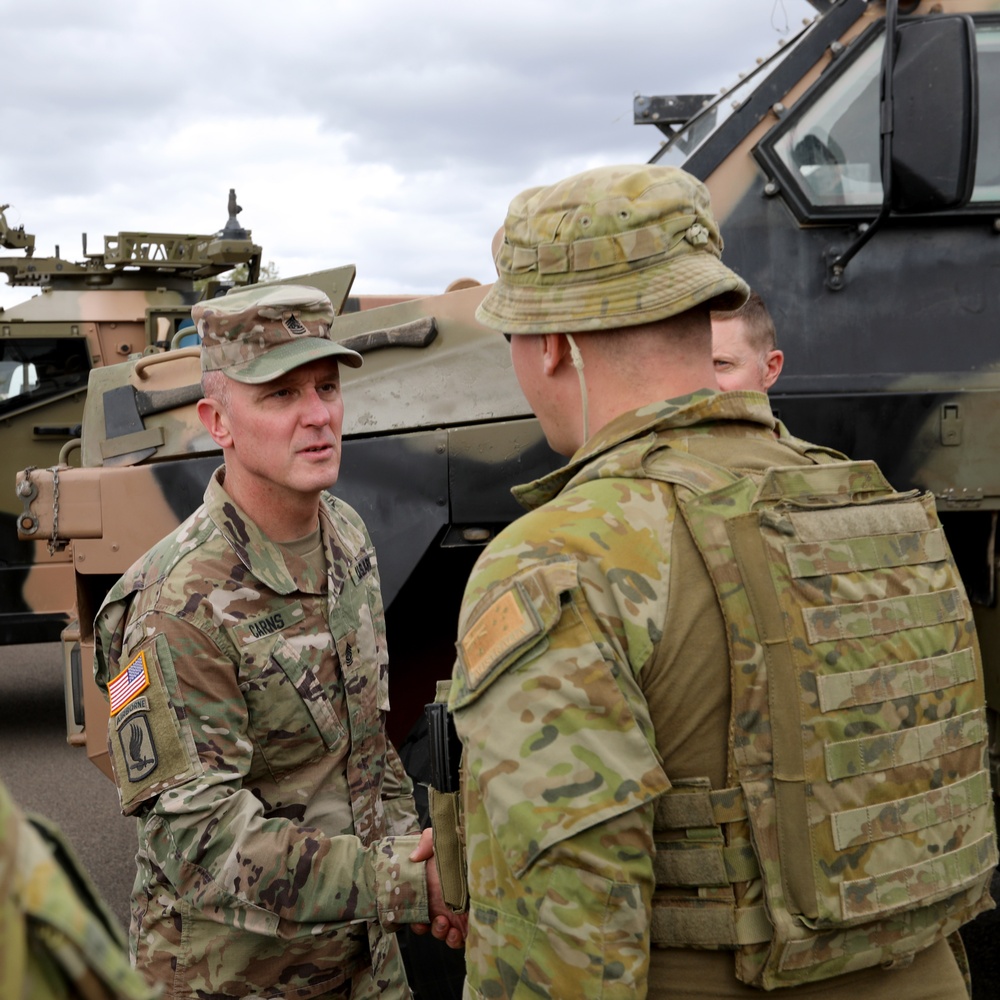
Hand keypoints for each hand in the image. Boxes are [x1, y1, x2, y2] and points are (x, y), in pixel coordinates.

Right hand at [409, 827, 467, 948]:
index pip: (416, 906)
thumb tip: (414, 857)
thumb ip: (426, 842)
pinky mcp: (471, 921)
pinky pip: (460, 939)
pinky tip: (456, 932)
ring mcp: (457, 913)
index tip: (411, 915)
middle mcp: (442, 901)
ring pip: (441, 932)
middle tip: (432, 918)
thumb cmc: (463, 848)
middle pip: (426, 923)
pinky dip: (454, 940)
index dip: (410, 915)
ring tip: (444, 924)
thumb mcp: (443, 839)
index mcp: (432, 887)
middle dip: (425, 926)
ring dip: (439, 932)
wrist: (487, 854)